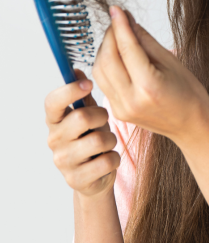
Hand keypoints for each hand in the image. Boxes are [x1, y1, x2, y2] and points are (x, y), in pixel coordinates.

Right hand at [45, 69, 120, 197]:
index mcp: (55, 119)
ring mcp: (63, 161)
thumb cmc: (92, 136)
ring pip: (99, 140)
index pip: (53, 102)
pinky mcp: (76, 179)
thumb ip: (83, 94)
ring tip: (107, 142)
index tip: (89, 84)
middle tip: (104, 121)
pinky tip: (107, 159)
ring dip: (111, 139)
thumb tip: (76, 70)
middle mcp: (54, 139)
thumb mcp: (89, 113)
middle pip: (82, 118)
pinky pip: (107, 161)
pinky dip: (114, 158)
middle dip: (102, 117)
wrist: (95, 175)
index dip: (70, 90)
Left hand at [92, 6, 208, 146]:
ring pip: (99, 71)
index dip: (119, 25)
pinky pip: (103, 82)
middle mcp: (130, 100)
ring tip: (118, 38)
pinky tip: (117, 55)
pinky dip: (106, 64)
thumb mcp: (171, 61)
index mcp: (148, 87)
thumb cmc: (189, 94)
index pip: (126, 49)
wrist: (192, 125)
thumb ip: (145, 41)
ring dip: (105, 49)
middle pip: (107, 59)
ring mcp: (121, 108)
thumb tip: (128, 21)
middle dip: (109, 36)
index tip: (116, 9)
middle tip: (119, 21)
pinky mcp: (117, 111)